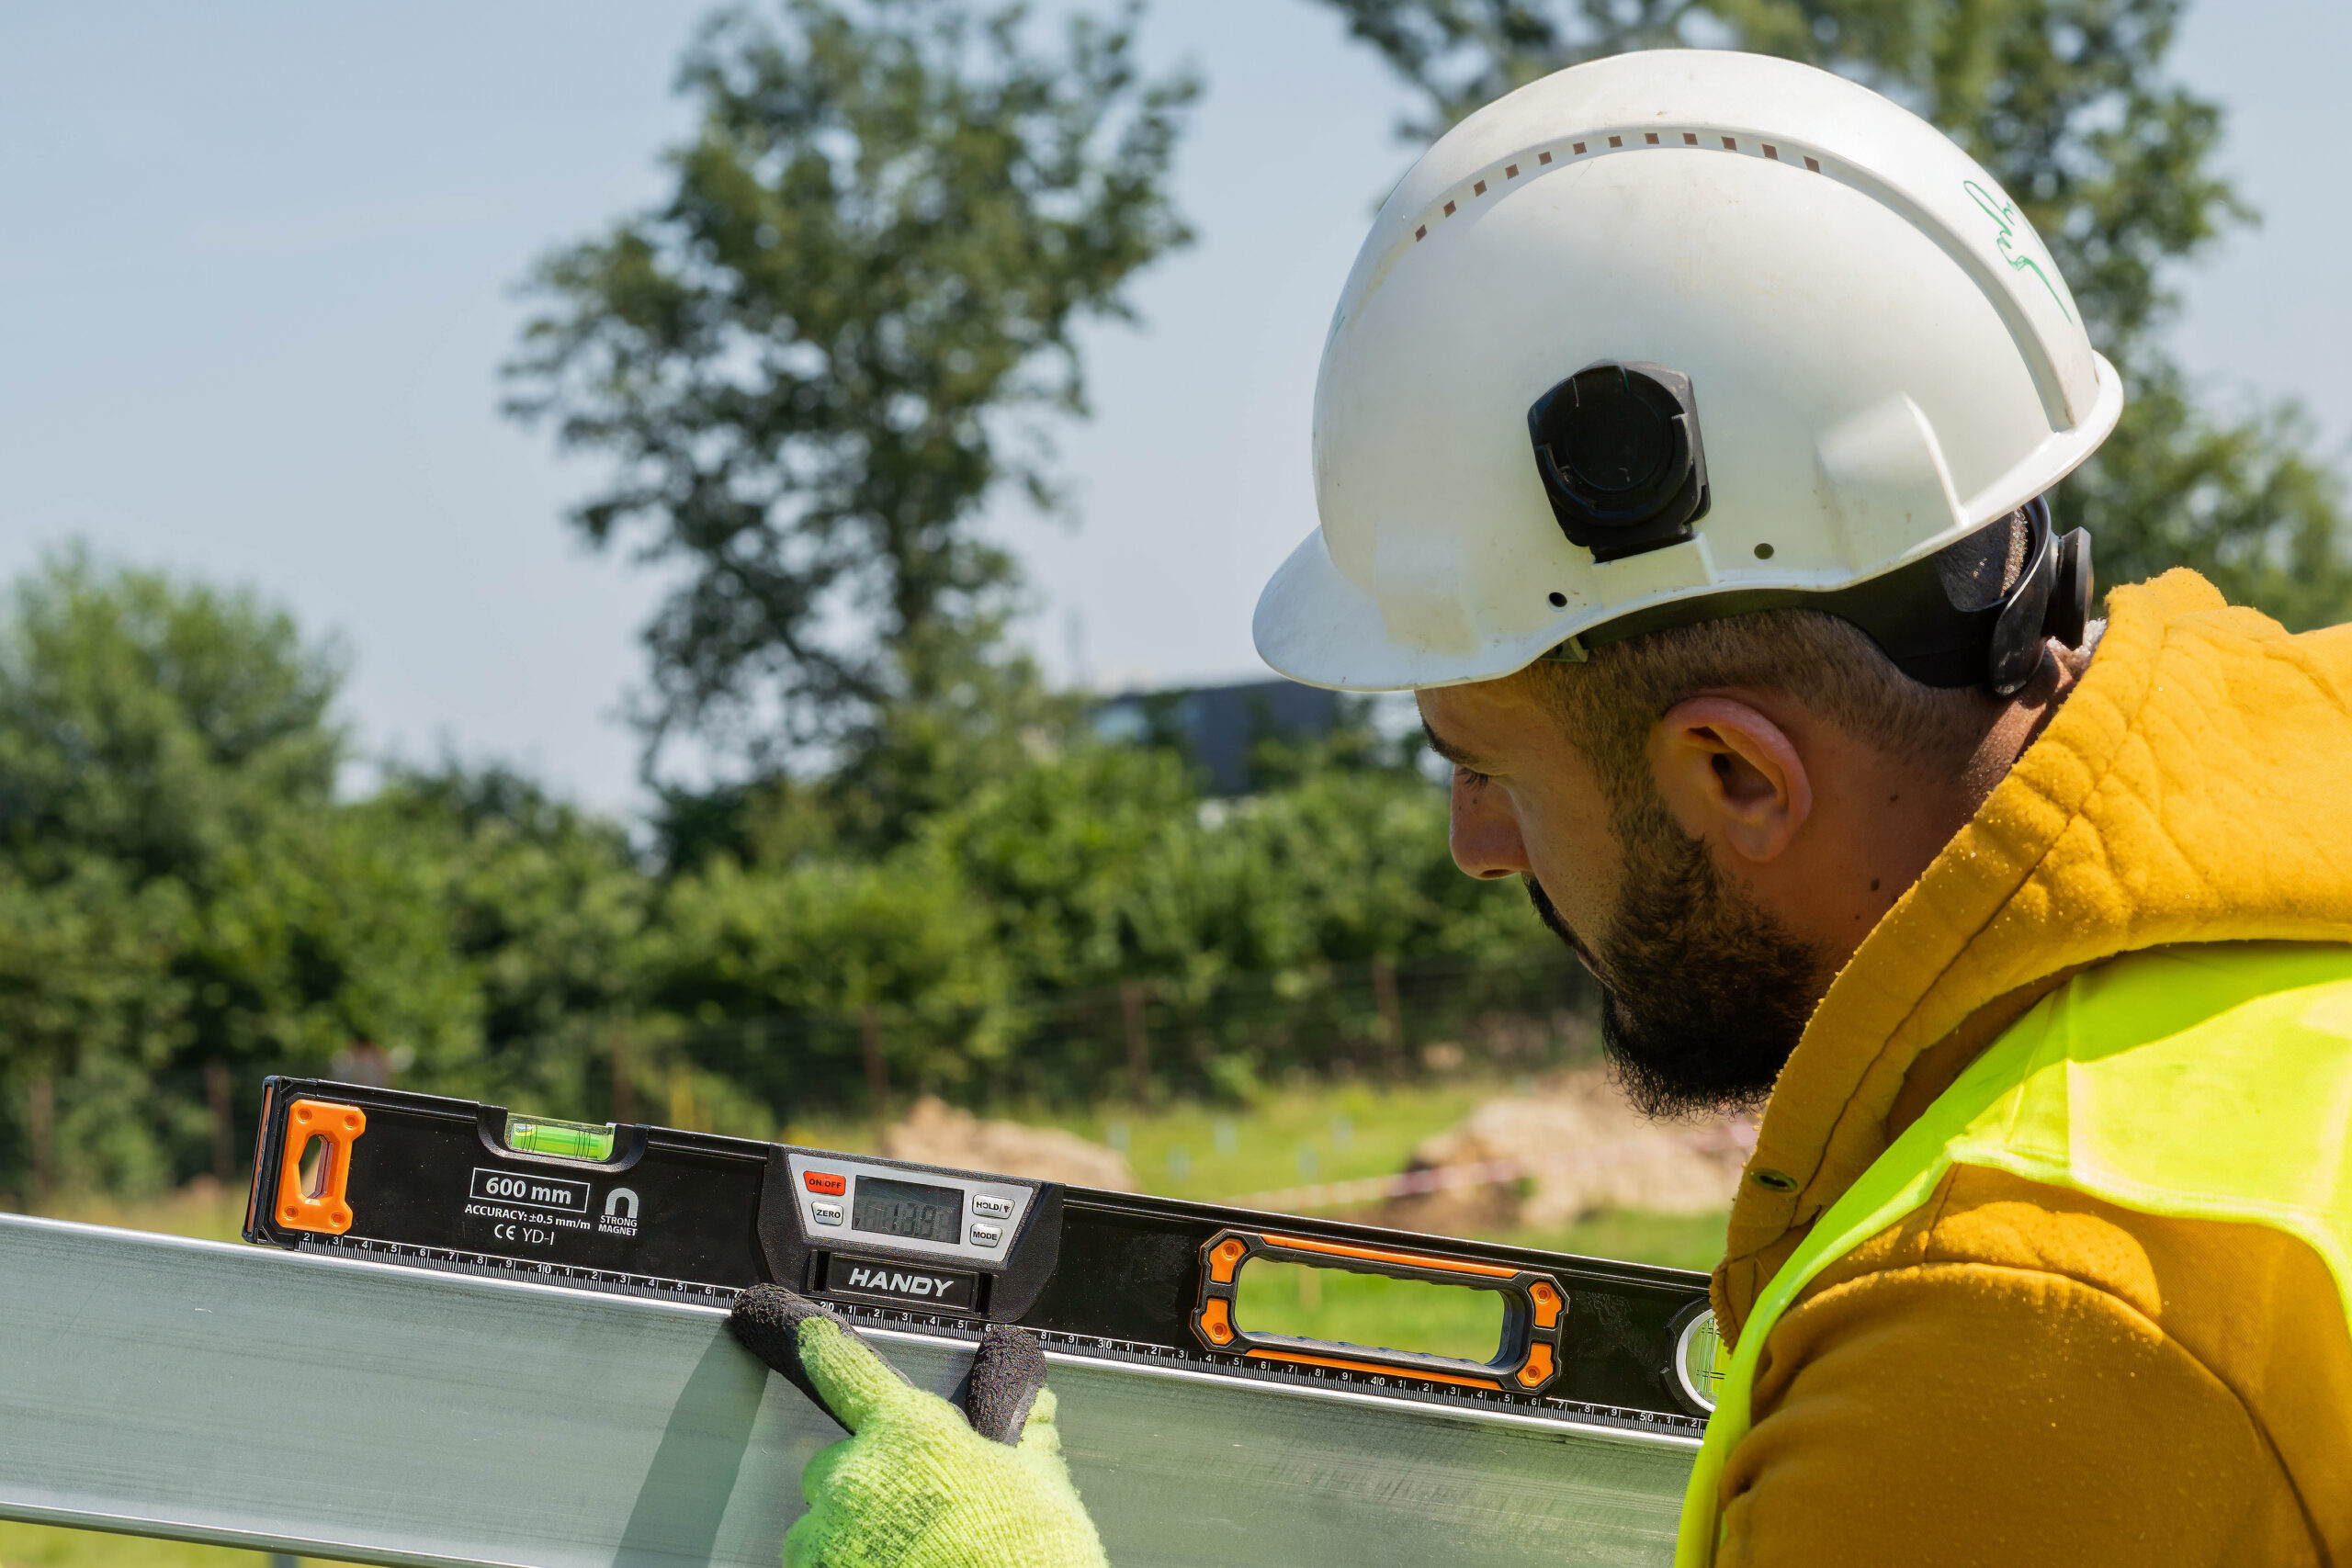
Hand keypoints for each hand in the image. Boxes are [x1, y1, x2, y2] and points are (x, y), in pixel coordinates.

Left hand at [729, 1284, 1108, 1567]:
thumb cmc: (1027, 1548)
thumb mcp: (1038, 1477)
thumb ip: (1023, 1437)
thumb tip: (1036, 1411)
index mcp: (909, 1428)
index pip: (848, 1370)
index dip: (827, 1349)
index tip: (811, 1336)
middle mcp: (859, 1473)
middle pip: (831, 1463)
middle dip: (862, 1479)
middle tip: (905, 1506)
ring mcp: (834, 1532)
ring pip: (816, 1524)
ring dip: (844, 1530)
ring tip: (894, 1549)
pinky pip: (816, 1564)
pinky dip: (841, 1563)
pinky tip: (883, 1565)